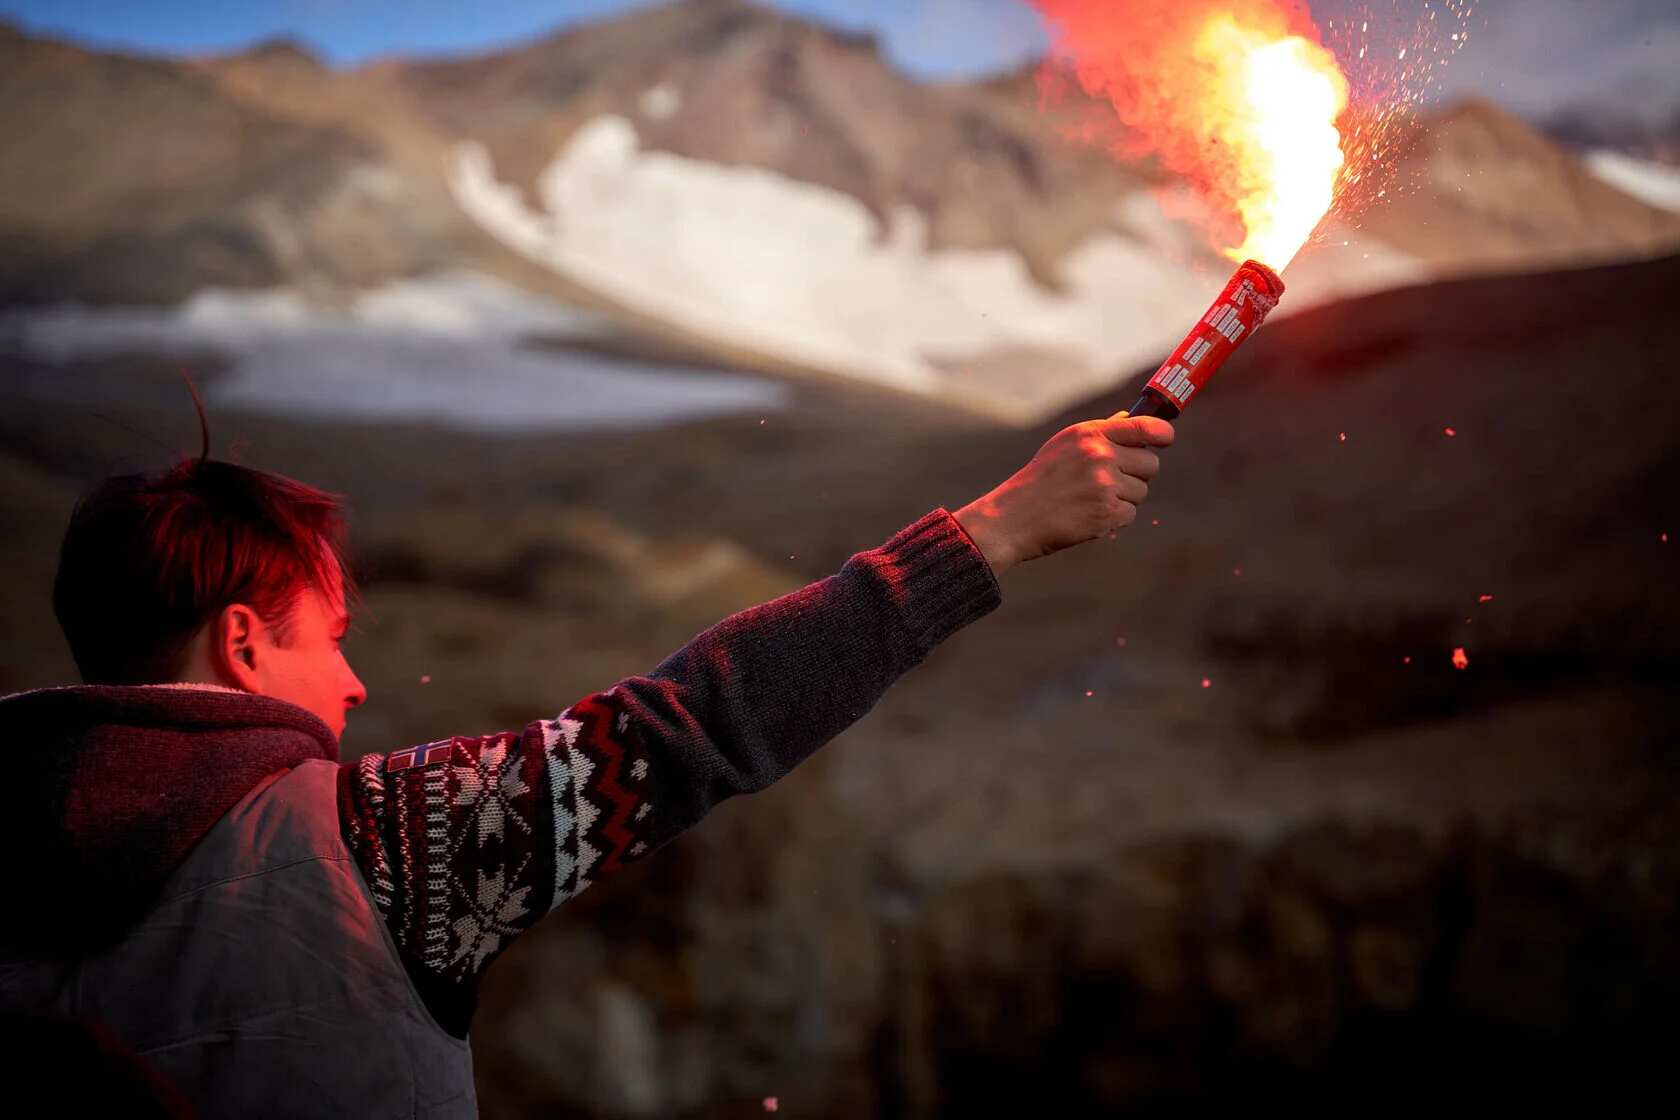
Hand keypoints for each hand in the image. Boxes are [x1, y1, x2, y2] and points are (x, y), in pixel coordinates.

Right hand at [953, 411, 1173, 575]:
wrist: (1012, 518)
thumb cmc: (1039, 481)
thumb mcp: (1063, 446)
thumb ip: (1098, 434)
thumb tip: (1130, 419)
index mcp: (1089, 434)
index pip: (1144, 427)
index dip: (1162, 434)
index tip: (1165, 440)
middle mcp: (1100, 455)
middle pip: (1150, 464)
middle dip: (1136, 475)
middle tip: (1109, 482)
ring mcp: (1104, 485)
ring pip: (1141, 491)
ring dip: (1123, 498)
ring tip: (1090, 500)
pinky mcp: (1106, 513)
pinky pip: (1130, 514)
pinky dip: (1114, 518)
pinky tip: (1089, 516)